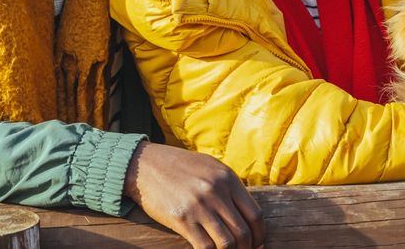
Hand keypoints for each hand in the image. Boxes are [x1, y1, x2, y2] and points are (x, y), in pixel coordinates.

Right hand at [124, 141, 264, 248]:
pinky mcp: (182, 219)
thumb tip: (245, 211)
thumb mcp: (209, 167)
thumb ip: (228, 186)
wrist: (145, 165)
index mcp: (227, 178)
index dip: (260, 233)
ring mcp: (199, 206)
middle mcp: (216, 192)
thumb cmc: (178, 166)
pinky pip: (204, 247)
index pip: (255, 213)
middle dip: (248, 248)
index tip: (258, 243)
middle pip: (243, 231)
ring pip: (227, 243)